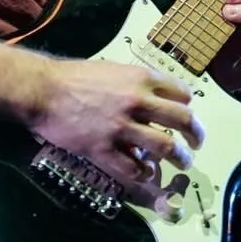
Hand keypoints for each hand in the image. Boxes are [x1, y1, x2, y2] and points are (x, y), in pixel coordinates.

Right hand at [31, 57, 205, 189]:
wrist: (43, 90)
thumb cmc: (76, 77)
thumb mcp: (114, 70)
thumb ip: (137, 84)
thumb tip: (156, 98)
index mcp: (141, 79)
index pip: (183, 94)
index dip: (188, 106)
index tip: (186, 115)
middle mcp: (137, 102)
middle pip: (183, 120)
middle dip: (196, 134)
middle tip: (197, 143)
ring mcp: (121, 127)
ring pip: (165, 147)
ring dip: (179, 157)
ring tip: (182, 162)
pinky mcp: (104, 149)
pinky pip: (134, 167)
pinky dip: (144, 172)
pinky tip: (144, 171)